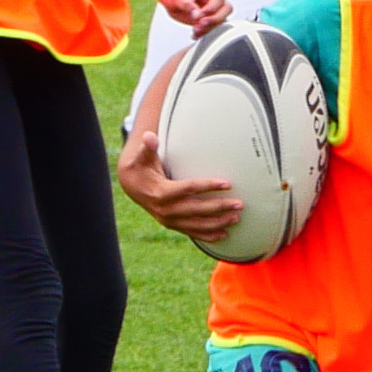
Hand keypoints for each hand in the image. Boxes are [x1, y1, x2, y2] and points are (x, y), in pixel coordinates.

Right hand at [115, 125, 242, 241]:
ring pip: (197, 225)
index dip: (208, 186)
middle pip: (197, 209)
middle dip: (219, 207)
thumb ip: (148, 147)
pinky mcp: (173, 225)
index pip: (189, 189)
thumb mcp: (142, 156)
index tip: (227, 183)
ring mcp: (169, 220)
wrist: (131, 186)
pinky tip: (224, 234)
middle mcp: (165, 210)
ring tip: (236, 218)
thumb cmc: (141, 167)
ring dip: (218, 223)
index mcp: (160, 192)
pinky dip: (208, 236)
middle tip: (239, 204)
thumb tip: (149, 136)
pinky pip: (193, 233)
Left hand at [169, 0, 229, 32]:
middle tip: (200, 25)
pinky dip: (205, 34)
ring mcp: (214, 12)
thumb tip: (198, 16)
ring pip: (222, 22)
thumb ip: (189, 6)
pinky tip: (194, 35)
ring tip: (194, 31)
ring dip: (209, 28)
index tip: (199, 16)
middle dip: (215, 19)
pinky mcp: (209, 22)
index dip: (211, 9)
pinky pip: (213, 29)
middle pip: (226, 10)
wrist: (170, 0)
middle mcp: (215, 1)